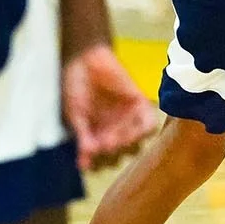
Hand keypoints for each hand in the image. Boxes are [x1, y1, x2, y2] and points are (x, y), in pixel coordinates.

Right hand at [62, 44, 156, 172]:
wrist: (86, 60)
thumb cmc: (75, 87)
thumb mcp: (75, 114)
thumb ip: (83, 136)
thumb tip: (86, 162)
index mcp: (97, 136)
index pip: (101, 160)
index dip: (96, 164)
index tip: (87, 161)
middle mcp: (114, 131)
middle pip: (120, 153)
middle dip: (111, 152)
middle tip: (102, 143)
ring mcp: (128, 120)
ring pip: (135, 143)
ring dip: (125, 143)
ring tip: (112, 137)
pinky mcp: (139, 105)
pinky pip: (149, 124)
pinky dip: (145, 130)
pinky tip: (134, 129)